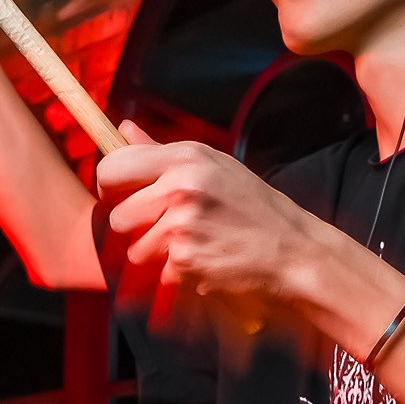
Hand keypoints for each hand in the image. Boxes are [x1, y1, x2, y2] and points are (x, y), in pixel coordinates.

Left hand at [97, 133, 326, 316]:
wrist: (295, 251)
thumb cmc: (255, 208)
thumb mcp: (214, 166)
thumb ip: (161, 151)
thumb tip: (121, 127)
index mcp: (186, 157)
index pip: (113, 166)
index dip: (109, 185)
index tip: (119, 195)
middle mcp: (181, 186)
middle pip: (118, 216)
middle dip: (135, 229)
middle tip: (165, 230)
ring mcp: (182, 225)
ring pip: (135, 250)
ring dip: (156, 257)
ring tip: (193, 246)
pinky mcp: (186, 260)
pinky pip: (160, 273)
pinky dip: (179, 276)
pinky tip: (207, 262)